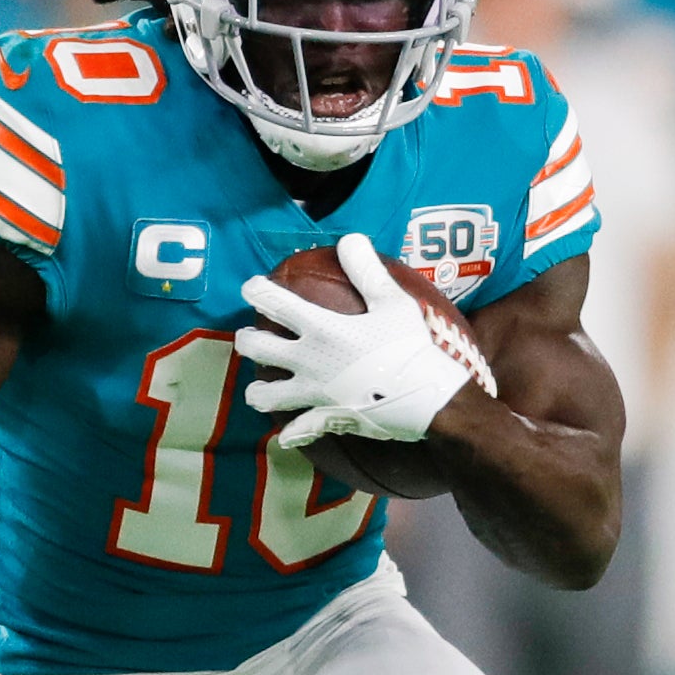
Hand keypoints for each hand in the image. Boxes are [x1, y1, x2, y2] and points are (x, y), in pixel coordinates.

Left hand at [235, 233, 483, 448]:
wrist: (427, 400)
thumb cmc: (410, 348)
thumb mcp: (394, 303)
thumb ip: (367, 272)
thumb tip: (350, 239)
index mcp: (321, 328)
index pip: (274, 302)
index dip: (256, 290)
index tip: (252, 287)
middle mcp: (307, 360)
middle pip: (256, 348)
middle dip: (247, 340)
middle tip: (252, 336)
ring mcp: (313, 393)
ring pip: (266, 394)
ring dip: (259, 390)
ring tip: (260, 387)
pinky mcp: (325, 419)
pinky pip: (300, 429)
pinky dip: (293, 433)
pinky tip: (288, 435)